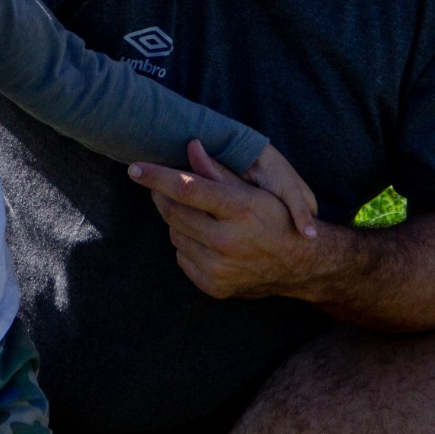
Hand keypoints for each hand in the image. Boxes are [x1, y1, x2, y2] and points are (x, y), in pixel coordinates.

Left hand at [128, 141, 327, 300]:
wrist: (299, 267)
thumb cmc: (276, 220)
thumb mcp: (254, 191)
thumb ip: (219, 171)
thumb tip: (191, 146)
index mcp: (239, 210)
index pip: (187, 188)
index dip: (157, 177)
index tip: (135, 168)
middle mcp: (227, 242)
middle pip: (174, 213)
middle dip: (161, 196)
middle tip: (159, 186)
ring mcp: (219, 269)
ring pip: (175, 236)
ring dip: (177, 222)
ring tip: (195, 214)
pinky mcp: (214, 287)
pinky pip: (182, 258)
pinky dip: (187, 245)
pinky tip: (204, 239)